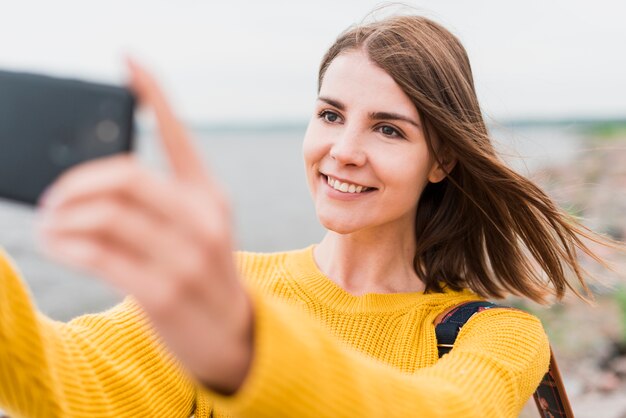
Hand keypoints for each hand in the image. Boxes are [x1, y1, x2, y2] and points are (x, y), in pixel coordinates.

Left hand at [36, 60, 252, 393]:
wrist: (235, 338)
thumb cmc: (204, 276)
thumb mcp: (199, 230)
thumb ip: (163, 202)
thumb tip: (101, 180)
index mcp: (210, 197)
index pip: (179, 135)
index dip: (153, 92)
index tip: (127, 60)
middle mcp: (203, 220)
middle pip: (125, 176)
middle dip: (76, 183)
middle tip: (53, 197)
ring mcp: (186, 257)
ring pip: (106, 215)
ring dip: (63, 216)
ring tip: (50, 224)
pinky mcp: (164, 293)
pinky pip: (99, 254)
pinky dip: (66, 244)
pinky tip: (58, 244)